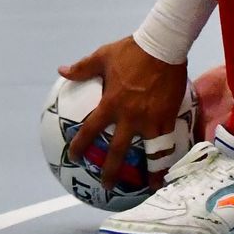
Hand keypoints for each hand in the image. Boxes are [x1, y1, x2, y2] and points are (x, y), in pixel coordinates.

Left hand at [60, 37, 188, 188]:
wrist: (163, 46)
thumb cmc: (131, 51)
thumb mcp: (102, 56)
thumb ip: (82, 68)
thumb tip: (62, 70)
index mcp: (111, 104)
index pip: (90, 130)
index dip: (81, 145)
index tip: (76, 156)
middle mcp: (129, 117)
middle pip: (118, 151)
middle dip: (111, 171)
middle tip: (107, 186)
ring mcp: (150, 119)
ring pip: (150, 152)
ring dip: (150, 172)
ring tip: (151, 186)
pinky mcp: (168, 117)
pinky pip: (168, 140)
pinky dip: (169, 154)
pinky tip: (171, 164)